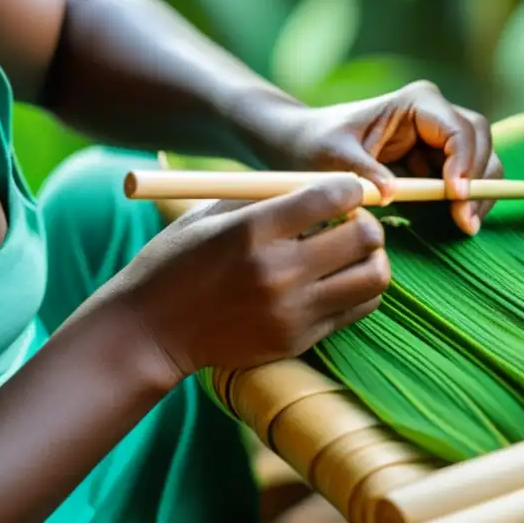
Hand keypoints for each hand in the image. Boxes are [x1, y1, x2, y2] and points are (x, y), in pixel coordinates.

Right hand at [95, 175, 388, 378]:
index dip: (351, 188)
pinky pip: (357, 309)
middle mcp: (278, 272)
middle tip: (353, 222)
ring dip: (373, 258)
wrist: (149, 331)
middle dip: (367, 222)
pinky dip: (358, 289)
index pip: (332, 197)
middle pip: (364, 236)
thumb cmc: (179, 261)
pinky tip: (337, 280)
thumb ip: (271, 196)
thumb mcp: (213, 212)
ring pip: (374, 277)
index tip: (348, 191)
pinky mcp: (299, 339)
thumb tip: (327, 183)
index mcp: (253, 231)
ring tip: (351, 252)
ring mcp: (291, 311)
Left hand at [252, 81, 502, 235]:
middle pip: (480, 141)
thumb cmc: (317, 144)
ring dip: (480, 192)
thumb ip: (365, 172)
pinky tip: (460, 221)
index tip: (456, 196)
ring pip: (481, 160)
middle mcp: (436, 114)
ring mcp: (440, 137)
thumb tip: (393, 194)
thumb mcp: (334, 157)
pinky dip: (468, 199)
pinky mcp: (437, 160)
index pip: (457, 129)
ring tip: (466, 225)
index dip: (464, 162)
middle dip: (479, 180)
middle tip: (466, 219)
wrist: (306, 147)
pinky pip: (466, 178)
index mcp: (416, 102)